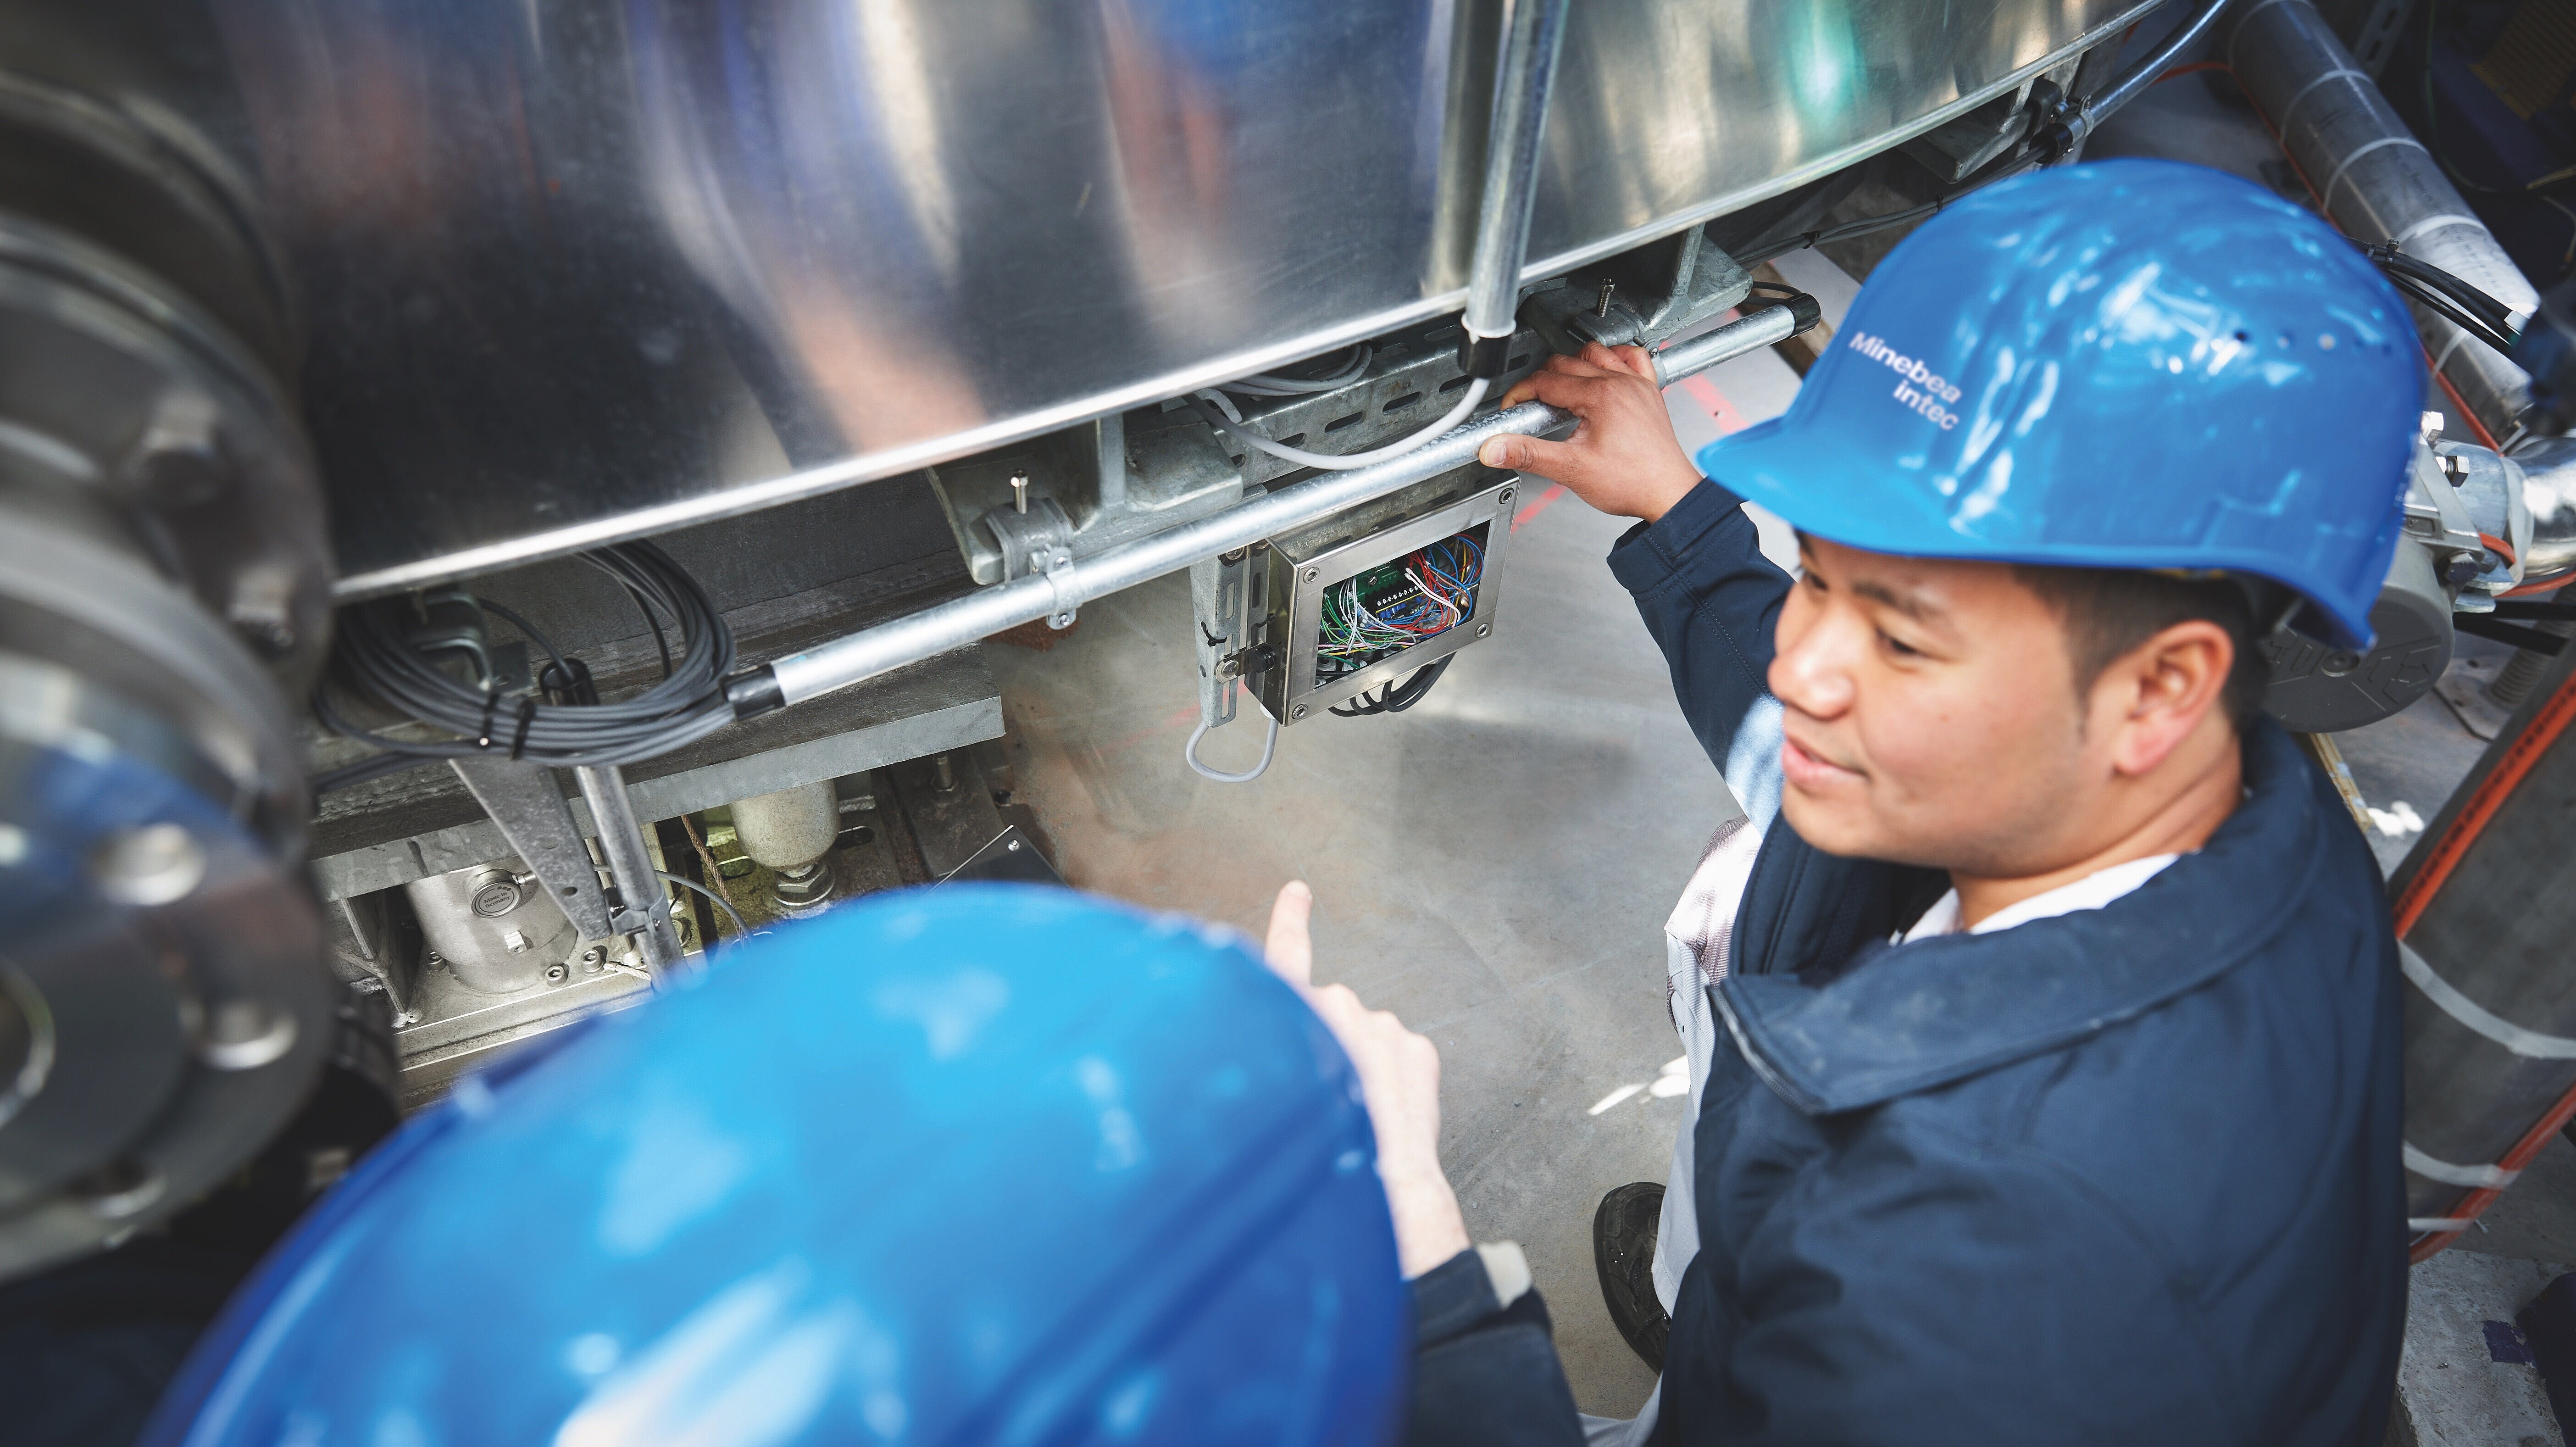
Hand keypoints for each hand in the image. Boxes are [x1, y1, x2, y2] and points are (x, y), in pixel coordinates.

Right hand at [1264, 881, 1470, 1277]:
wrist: (1378, 1185)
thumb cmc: (1312, 1151)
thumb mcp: (1273, 1097)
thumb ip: (1277, 1054)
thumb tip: (1290, 1051)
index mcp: (1293, 1012)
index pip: (1285, 956)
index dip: (1289, 921)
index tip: (1299, 891)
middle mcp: (1338, 1005)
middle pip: (1329, 1014)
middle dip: (1328, 1046)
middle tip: (1325, 1100)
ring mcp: (1384, 1025)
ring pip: (1367, 1037)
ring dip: (1362, 1067)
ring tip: (1356, 1117)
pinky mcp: (1419, 1049)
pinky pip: (1400, 1058)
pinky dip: (1393, 1082)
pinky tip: (1385, 1117)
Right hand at [1478, 342, 1702, 523]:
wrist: (1669, 494)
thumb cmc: (1633, 483)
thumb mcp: (1571, 470)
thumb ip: (1529, 454)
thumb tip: (1495, 448)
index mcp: (1601, 395)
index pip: (1546, 381)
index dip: (1521, 394)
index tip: (1512, 408)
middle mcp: (1621, 382)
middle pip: (1566, 363)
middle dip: (1541, 381)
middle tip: (1531, 406)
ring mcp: (1638, 384)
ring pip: (1597, 353)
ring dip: (1574, 364)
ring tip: (1560, 388)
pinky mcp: (1650, 392)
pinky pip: (1633, 358)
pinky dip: (1615, 358)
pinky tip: (1604, 370)